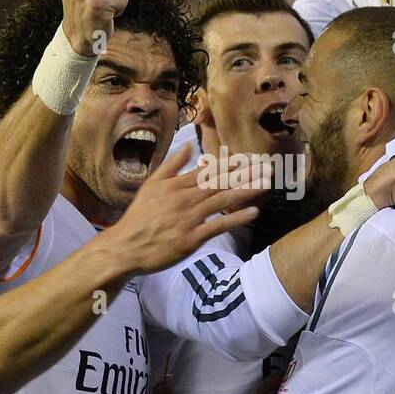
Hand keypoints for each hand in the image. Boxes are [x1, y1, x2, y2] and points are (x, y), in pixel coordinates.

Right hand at [102, 148, 261, 274]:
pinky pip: (218, 226)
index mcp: (176, 185)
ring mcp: (189, 218)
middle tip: (268, 167)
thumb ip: (171, 166)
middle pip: (220, 183)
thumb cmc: (139, 217)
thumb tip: (189, 147)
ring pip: (222, 200)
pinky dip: (236, 218)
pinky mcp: (192, 238)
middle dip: (246, 173)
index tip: (250, 158)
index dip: (231, 164)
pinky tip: (253, 212)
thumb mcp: (151, 185)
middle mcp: (185, 198)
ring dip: (246, 191)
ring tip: (266, 183)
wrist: (126, 246)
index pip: (208, 170)